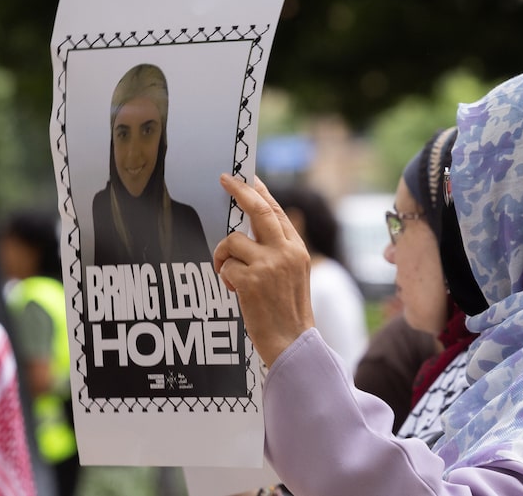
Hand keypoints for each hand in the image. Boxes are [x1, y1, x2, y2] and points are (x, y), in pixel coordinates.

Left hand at [213, 174, 314, 367]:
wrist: (291, 344)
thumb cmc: (286, 312)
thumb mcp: (291, 275)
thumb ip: (276, 251)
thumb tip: (248, 230)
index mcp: (297, 250)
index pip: (276, 212)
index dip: (259, 192)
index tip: (247, 178)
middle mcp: (286, 252)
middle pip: (258, 209)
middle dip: (240, 190)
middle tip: (225, 179)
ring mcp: (269, 265)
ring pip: (233, 241)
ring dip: (225, 257)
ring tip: (233, 278)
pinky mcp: (251, 280)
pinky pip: (225, 266)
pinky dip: (225, 278)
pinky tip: (237, 293)